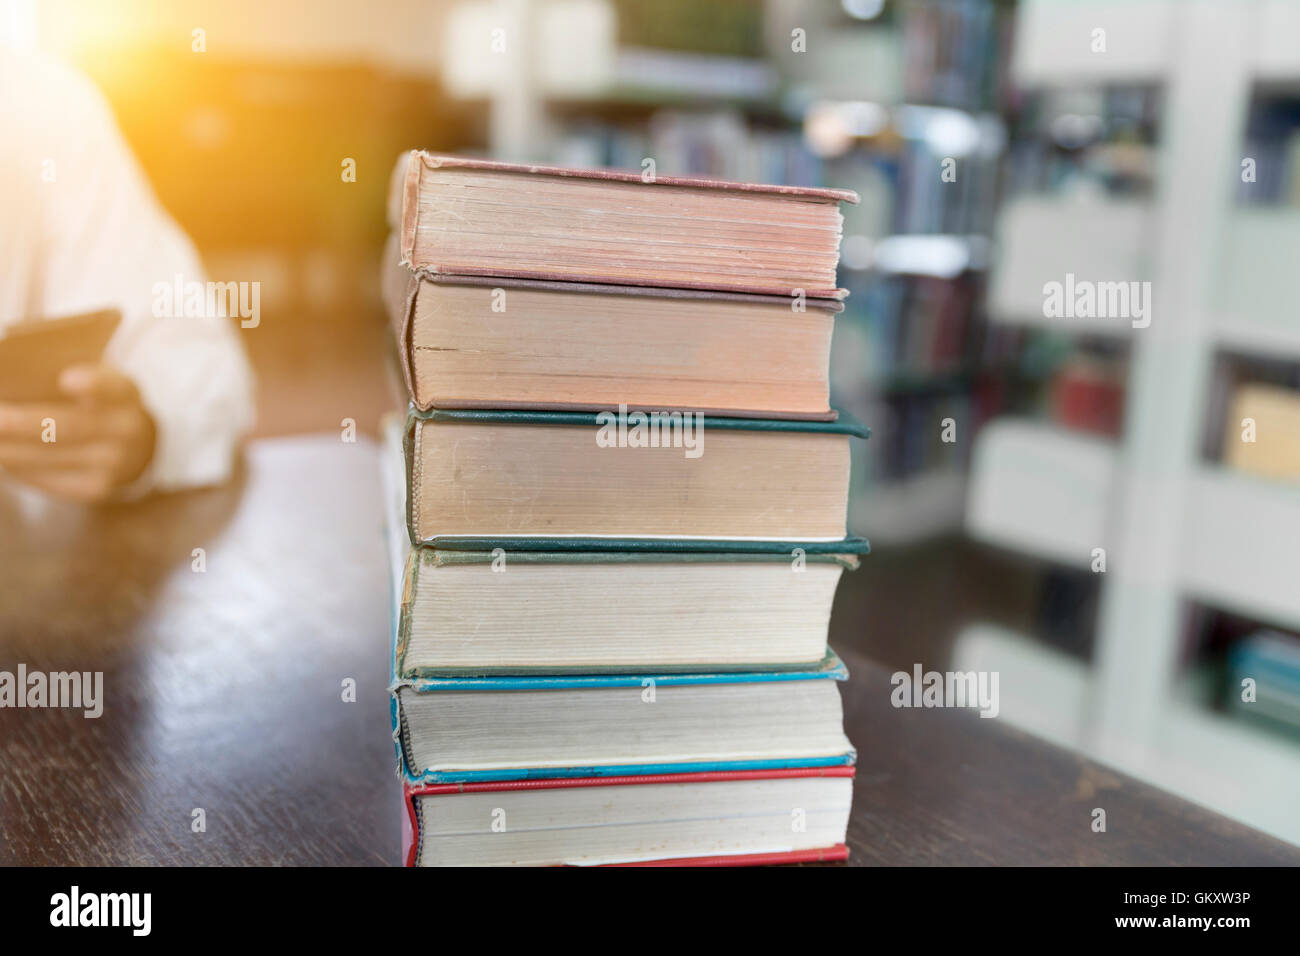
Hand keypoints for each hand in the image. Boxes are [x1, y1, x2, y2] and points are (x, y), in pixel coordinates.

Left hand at [0, 364, 155, 502]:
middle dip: (22, 423)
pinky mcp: (96, 489)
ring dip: (8, 448)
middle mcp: (126, 430)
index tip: (67, 380)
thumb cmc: (99, 407)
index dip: (93, 385)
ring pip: (47, 456)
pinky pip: (45, 479)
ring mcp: (114, 463)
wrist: (137, 452)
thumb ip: (69, 380)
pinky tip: (6, 454)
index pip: (112, 387)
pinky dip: (18, 467)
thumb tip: (7, 383)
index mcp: (125, 393)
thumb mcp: (99, 385)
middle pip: (68, 426)